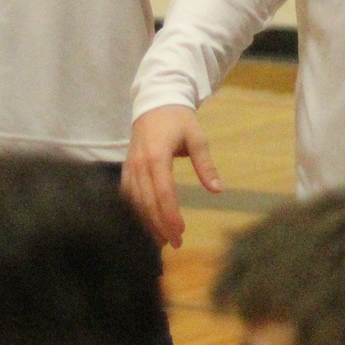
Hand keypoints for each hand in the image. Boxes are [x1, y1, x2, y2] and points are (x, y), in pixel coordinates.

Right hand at [122, 105, 221, 248]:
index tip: (181, 231)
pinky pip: (127, 194)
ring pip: (135, 201)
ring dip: (146, 222)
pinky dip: (135, 211)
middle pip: (147, 201)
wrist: (155, 100)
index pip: (163, 192)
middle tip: (174, 244)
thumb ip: (205, 164)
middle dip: (160, 225)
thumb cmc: (178, 119)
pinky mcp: (126, 167)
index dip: (170, 214)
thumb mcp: (197, 137)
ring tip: (161, 240)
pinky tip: (145, 223)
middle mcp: (139, 163)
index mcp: (157, 156)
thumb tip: (218, 189)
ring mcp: (130, 166)